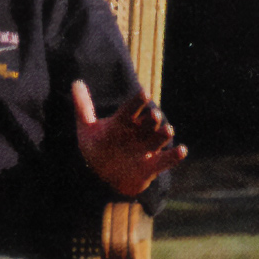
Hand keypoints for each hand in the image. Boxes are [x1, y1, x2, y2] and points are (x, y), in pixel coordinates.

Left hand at [72, 83, 185, 197]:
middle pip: (147, 123)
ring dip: (163, 135)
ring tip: (168, 130)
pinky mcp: (152, 166)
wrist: (104, 175)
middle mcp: (137, 133)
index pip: (131, 109)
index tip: (144, 93)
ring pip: (157, 139)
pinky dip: (174, 156)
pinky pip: (165, 160)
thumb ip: (83, 107)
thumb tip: (76, 82)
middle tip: (153, 114)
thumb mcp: (87, 129)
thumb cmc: (98, 148)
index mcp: (123, 122)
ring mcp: (146, 148)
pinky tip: (182, 150)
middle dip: (152, 119)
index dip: (138, 102)